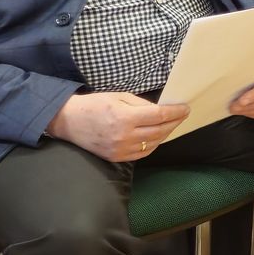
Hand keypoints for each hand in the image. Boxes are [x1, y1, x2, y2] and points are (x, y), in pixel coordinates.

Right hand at [50, 93, 188, 162]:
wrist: (68, 121)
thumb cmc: (94, 105)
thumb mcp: (119, 96)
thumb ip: (141, 104)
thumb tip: (161, 110)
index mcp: (124, 117)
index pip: (159, 115)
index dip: (175, 112)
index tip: (185, 108)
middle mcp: (124, 136)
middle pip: (159, 131)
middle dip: (174, 122)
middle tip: (182, 116)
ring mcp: (120, 149)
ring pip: (153, 143)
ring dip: (166, 133)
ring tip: (171, 124)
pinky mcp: (116, 157)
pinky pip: (142, 153)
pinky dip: (153, 144)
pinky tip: (157, 136)